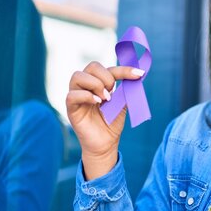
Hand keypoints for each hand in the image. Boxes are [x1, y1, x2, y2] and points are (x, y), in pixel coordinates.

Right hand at [66, 61, 143, 178]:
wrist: (106, 143)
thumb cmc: (112, 122)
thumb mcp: (122, 103)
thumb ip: (126, 89)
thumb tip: (138, 75)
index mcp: (99, 83)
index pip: (108, 69)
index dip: (124, 70)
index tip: (139, 74)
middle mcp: (86, 86)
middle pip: (91, 66)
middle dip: (106, 76)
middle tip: (112, 92)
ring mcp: (77, 96)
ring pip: (77, 76)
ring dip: (95, 84)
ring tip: (105, 99)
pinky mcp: (71, 109)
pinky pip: (71, 95)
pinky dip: (85, 96)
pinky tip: (97, 102)